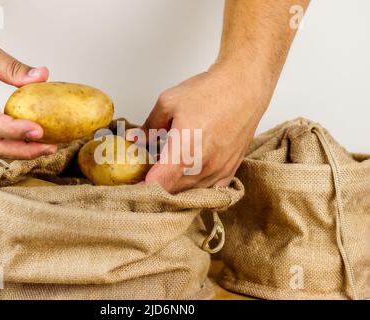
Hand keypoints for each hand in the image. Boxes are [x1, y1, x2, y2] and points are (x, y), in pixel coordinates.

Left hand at [136, 62, 272, 192]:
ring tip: (169, 167)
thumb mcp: (169, 103)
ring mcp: (217, 172)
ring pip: (188, 192)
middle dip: (156, 184)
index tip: (134, 182)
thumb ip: (149, 126)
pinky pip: (206, 189)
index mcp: (183, 151)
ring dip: (175, 185)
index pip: (157, 184)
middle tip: (148, 170)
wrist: (244, 89)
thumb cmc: (211, 93)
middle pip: (170, 190)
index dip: (141, 186)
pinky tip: (189, 172)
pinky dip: (194, 185)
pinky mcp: (228, 172)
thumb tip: (135, 140)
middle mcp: (202, 166)